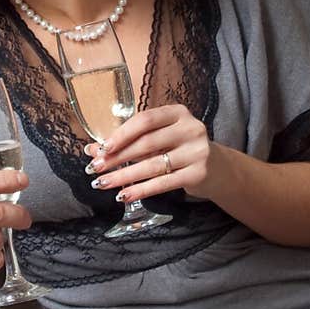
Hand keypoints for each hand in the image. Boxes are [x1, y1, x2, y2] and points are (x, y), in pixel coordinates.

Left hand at [85, 104, 219, 204]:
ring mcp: (197, 151)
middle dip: (117, 157)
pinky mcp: (198, 174)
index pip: (145, 120)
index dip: (121, 134)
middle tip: (95, 169)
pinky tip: (124, 195)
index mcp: (178, 112)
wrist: (217, 168)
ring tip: (103, 184)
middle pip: (146, 143)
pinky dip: (141, 190)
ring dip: (124, 176)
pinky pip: (163, 183)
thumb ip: (130, 140)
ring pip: (152, 165)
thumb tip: (92, 150)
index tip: (101, 148)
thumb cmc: (179, 148)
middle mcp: (190, 128)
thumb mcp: (159, 138)